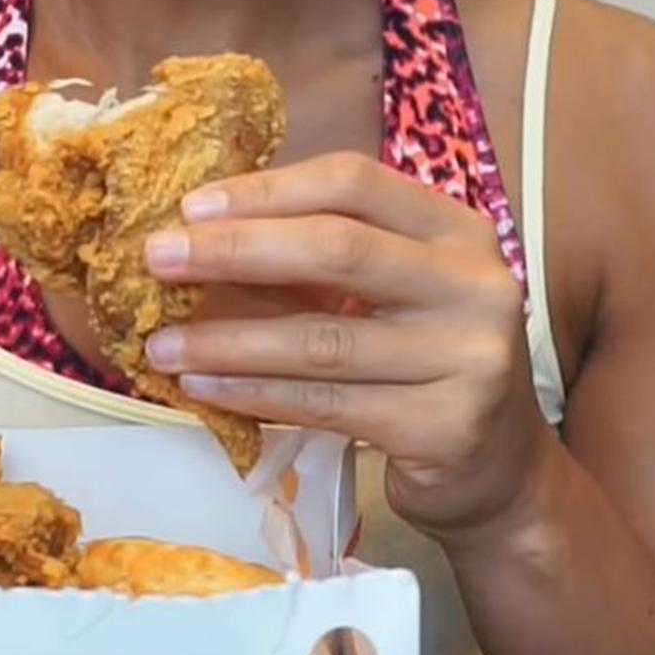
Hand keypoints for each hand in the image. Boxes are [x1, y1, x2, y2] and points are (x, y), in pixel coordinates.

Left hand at [142, 152, 557, 549]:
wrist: (499, 470)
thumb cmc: (421, 360)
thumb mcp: (389, 292)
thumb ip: (319, 257)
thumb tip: (198, 233)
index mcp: (456, 231)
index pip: (354, 184)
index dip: (268, 190)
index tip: (191, 206)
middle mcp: (475, 286)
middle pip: (338, 249)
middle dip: (234, 250)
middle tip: (156, 259)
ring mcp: (468, 359)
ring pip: (321, 339)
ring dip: (227, 340)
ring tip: (161, 344)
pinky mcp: (444, 427)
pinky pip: (324, 403)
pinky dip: (252, 394)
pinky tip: (203, 389)